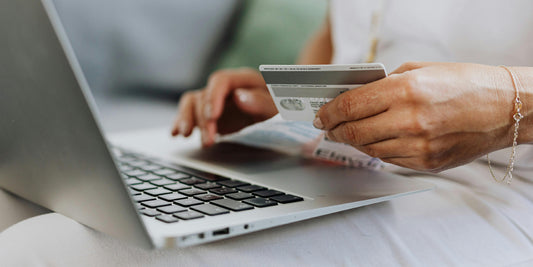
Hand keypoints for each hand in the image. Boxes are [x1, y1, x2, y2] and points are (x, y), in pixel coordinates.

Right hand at [171, 68, 277, 146]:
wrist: (284, 114)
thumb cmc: (283, 107)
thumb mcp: (280, 106)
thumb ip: (262, 102)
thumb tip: (239, 98)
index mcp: (243, 79)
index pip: (221, 81)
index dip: (213, 97)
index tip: (212, 116)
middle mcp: (226, 87)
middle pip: (204, 95)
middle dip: (203, 119)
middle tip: (209, 140)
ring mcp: (216, 100)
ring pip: (192, 103)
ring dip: (187, 119)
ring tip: (185, 136)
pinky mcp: (210, 114)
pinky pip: (190, 113)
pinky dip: (181, 122)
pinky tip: (175, 133)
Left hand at [313, 62, 521, 171]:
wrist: (505, 108)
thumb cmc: (465, 84)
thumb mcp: (420, 70)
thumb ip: (385, 84)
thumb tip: (355, 96)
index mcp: (406, 91)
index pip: (350, 106)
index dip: (329, 112)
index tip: (321, 114)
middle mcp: (410, 121)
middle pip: (353, 132)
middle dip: (334, 129)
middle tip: (328, 127)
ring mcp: (419, 146)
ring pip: (368, 149)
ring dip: (353, 141)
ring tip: (348, 133)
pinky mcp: (427, 163)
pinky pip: (389, 159)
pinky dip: (376, 149)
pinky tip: (375, 140)